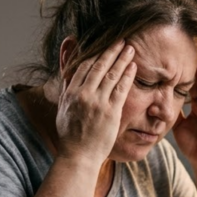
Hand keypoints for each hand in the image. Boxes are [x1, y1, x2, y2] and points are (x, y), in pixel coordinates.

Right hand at [55, 41, 136, 163]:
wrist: (78, 156)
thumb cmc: (70, 135)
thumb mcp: (63, 109)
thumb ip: (66, 89)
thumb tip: (67, 72)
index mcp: (71, 93)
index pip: (84, 67)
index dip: (95, 53)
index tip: (104, 45)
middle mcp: (83, 95)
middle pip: (99, 66)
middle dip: (111, 51)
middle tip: (121, 40)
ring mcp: (98, 103)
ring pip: (111, 75)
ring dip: (122, 59)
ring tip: (130, 49)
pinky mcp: (111, 112)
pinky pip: (121, 89)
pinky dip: (127, 76)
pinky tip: (133, 67)